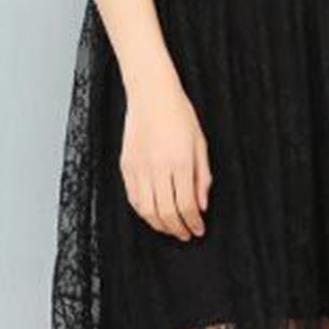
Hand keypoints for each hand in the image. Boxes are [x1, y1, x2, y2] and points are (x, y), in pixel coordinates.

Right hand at [119, 81, 212, 241]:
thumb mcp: (201, 143)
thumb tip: (202, 205)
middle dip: (178, 229)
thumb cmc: (179, 114)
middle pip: (166, 213)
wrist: (151, 94)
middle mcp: (158, 168)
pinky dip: (143, 212)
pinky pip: (133, 198)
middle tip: (186, 234)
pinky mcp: (126, 166)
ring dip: (160, 225)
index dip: (193, 223)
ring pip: (147, 211)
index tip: (198, 229)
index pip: (186, 206)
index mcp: (180, 162)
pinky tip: (153, 213)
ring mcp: (139, 168)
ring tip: (171, 227)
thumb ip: (202, 177)